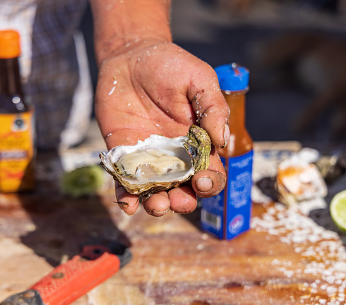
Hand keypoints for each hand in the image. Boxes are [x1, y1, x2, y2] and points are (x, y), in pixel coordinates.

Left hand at [95, 39, 228, 216]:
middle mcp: (175, 156)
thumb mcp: (199, 79)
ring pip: (155, 192)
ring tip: (156, 204)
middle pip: (184, 190)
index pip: (210, 172)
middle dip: (183, 201)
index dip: (210, 182)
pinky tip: (127, 205)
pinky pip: (125, 184)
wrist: (130, 56)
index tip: (203, 180)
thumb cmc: (170, 65)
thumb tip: (222, 140)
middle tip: (177, 199)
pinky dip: (126, 198)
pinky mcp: (123, 155)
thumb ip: (213, 107)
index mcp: (198, 143)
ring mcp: (148, 158)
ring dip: (157, 205)